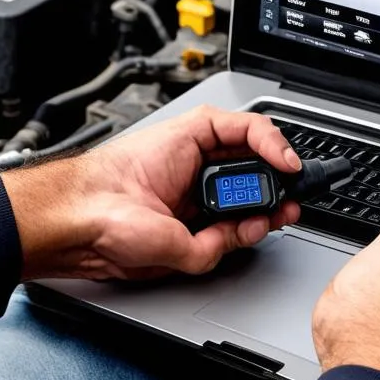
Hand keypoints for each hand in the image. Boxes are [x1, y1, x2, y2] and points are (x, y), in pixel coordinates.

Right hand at [2, 106, 302, 280]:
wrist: (85, 211)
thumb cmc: (110, 233)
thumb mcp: (180, 252)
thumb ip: (218, 244)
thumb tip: (250, 231)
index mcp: (193, 214)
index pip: (244, 207)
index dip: (271, 211)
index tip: (289, 215)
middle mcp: (196, 181)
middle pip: (251, 176)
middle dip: (277, 188)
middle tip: (294, 199)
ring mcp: (194, 154)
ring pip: (250, 149)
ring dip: (275, 165)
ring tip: (286, 182)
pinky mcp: (191, 129)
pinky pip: (240, 127)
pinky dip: (267, 140)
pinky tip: (279, 159)